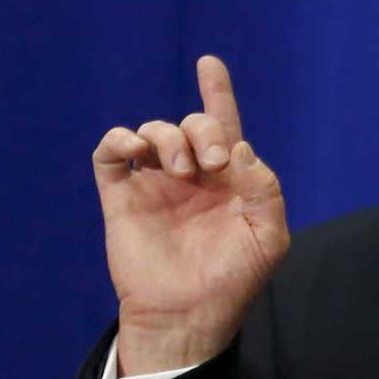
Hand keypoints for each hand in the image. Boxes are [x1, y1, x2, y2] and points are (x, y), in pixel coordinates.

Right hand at [91, 55, 288, 373]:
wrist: (188, 315)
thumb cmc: (233, 281)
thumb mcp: (267, 238)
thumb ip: (266, 191)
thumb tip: (242, 149)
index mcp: (228, 181)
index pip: (224, 128)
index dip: (218, 93)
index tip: (209, 64)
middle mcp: (191, 176)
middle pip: (193, 124)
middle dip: (202, 129)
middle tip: (210, 162)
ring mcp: (155, 183)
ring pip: (154, 131)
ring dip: (168, 137)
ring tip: (181, 170)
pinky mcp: (121, 195)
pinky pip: (111, 152)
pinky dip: (120, 139)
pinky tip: (135, 149)